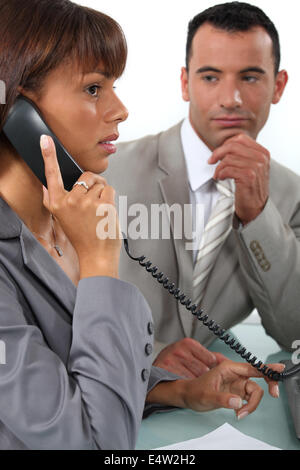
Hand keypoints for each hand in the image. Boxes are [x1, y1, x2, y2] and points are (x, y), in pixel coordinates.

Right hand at [40, 135, 121, 276]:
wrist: (96, 255)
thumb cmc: (83, 237)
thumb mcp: (62, 219)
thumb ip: (54, 202)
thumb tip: (47, 187)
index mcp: (57, 203)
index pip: (51, 175)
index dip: (48, 155)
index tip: (45, 139)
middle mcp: (70, 201)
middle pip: (86, 177)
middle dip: (93, 185)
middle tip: (92, 205)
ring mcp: (86, 202)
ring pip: (100, 184)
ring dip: (103, 194)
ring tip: (99, 213)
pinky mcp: (102, 204)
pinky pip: (110, 190)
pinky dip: (111, 199)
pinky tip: (106, 213)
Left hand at [147, 360, 284, 419]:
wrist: (188, 397)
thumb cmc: (194, 391)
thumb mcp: (206, 395)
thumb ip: (222, 399)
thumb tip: (238, 402)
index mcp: (229, 368)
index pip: (251, 367)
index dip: (266, 368)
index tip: (278, 369)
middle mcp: (235, 374)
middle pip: (258, 378)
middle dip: (268, 386)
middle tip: (274, 395)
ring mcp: (237, 384)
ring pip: (255, 391)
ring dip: (252, 404)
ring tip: (240, 414)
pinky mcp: (236, 393)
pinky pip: (249, 399)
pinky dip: (248, 407)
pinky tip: (239, 412)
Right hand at [153, 338, 226, 377]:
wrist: (153, 370)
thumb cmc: (175, 362)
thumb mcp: (191, 353)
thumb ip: (210, 356)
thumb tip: (228, 361)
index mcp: (188, 343)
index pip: (211, 359)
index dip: (209, 368)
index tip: (205, 370)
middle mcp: (180, 350)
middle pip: (203, 370)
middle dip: (202, 376)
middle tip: (195, 376)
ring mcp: (172, 359)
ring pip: (194, 377)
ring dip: (194, 381)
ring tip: (187, 378)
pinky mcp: (166, 370)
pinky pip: (184, 382)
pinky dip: (184, 385)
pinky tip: (180, 381)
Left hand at [208, 134, 269, 224]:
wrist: (256, 207)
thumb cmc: (250, 187)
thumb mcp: (251, 167)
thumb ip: (242, 154)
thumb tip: (224, 145)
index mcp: (262, 152)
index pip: (240, 138)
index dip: (225, 144)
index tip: (217, 153)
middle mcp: (261, 158)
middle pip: (233, 145)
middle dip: (217, 153)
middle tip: (211, 161)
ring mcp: (256, 167)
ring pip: (228, 158)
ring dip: (218, 167)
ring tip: (218, 175)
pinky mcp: (249, 176)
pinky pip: (227, 169)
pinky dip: (220, 174)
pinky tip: (220, 178)